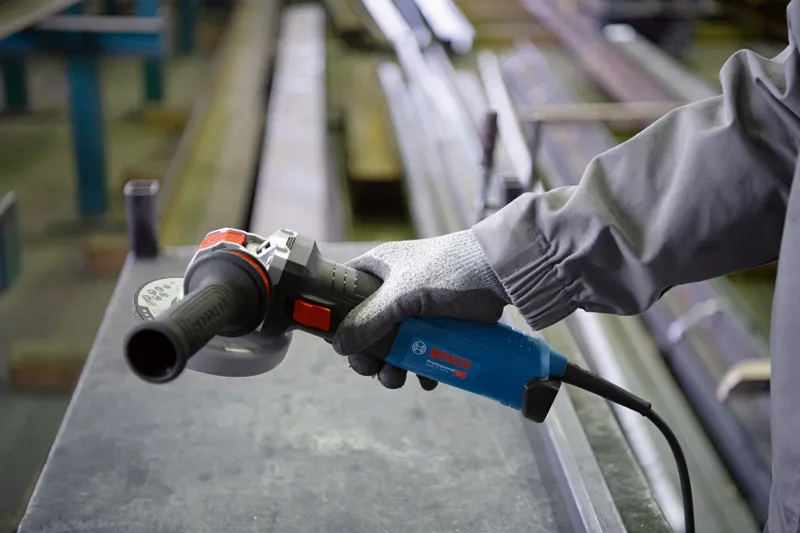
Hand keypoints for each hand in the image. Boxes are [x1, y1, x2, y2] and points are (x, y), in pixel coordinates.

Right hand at [331, 230, 509, 389]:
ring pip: (393, 344)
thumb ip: (369, 320)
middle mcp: (392, 288)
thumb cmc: (448, 273)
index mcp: (377, 269)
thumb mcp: (402, 296)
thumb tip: (338, 346)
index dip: (337, 320)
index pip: (342, 293)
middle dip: (368, 354)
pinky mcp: (438, 324)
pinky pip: (420, 350)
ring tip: (399, 380)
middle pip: (366, 327)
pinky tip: (428, 380)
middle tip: (373, 371)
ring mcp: (415, 307)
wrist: (500, 274)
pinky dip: (420, 367)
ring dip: (392, 367)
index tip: (340, 346)